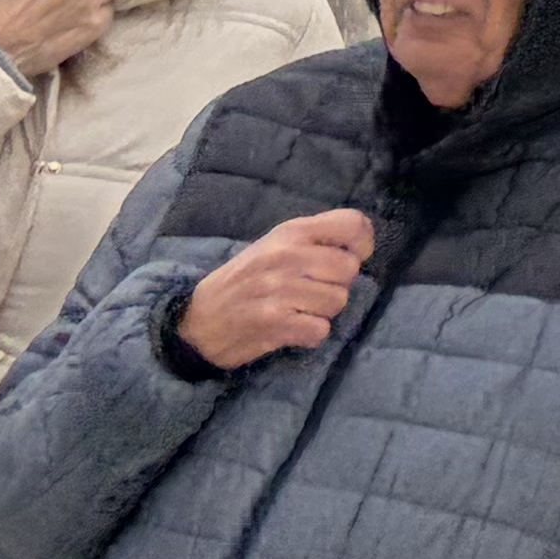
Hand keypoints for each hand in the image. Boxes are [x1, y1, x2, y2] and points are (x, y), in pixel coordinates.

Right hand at [177, 209, 373, 374]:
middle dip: (337, 285)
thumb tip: (361, 246)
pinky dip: (310, 334)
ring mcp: (279, 289)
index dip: (362, 244)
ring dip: (323, 312)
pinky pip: (320, 329)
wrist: (197, 322)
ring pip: (338, 301)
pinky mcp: (274, 322)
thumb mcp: (274, 246)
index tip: (353, 257)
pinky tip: (292, 329)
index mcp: (290, 232)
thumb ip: (314, 239)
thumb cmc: (244, 281)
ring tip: (298, 310)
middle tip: (313, 292)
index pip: (352, 224)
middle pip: (349, 270)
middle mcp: (286, 256)